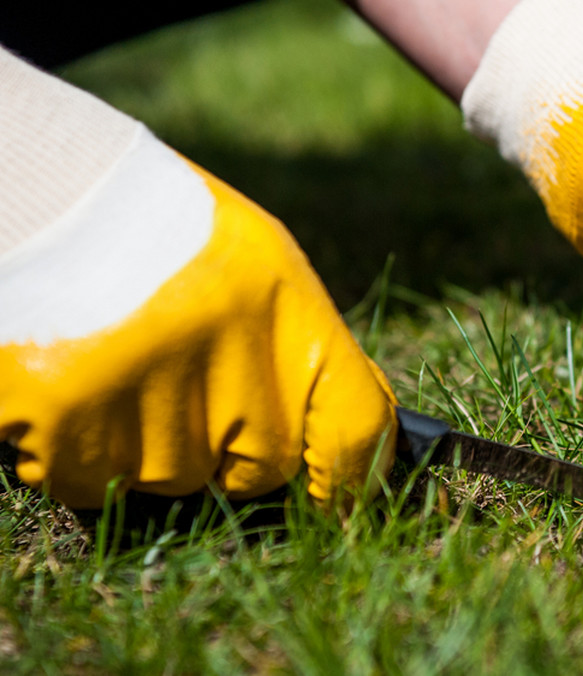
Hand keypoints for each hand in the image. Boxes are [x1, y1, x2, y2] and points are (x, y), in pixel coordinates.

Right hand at [0, 131, 396, 509]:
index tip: (340, 502)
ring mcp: (145, 390)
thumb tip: (356, 448)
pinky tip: (73, 382)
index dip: (354, 479)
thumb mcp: (258, 267)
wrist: (38, 188)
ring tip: (117, 361)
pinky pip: (89, 480)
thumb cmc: (157, 229)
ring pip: (170, 478)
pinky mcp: (66, 416)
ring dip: (145, 443)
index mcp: (285, 307)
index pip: (354, 427)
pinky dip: (77, 451)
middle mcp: (227, 353)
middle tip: (183, 379)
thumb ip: (303, 354)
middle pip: (259, 468)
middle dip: (230, 448)